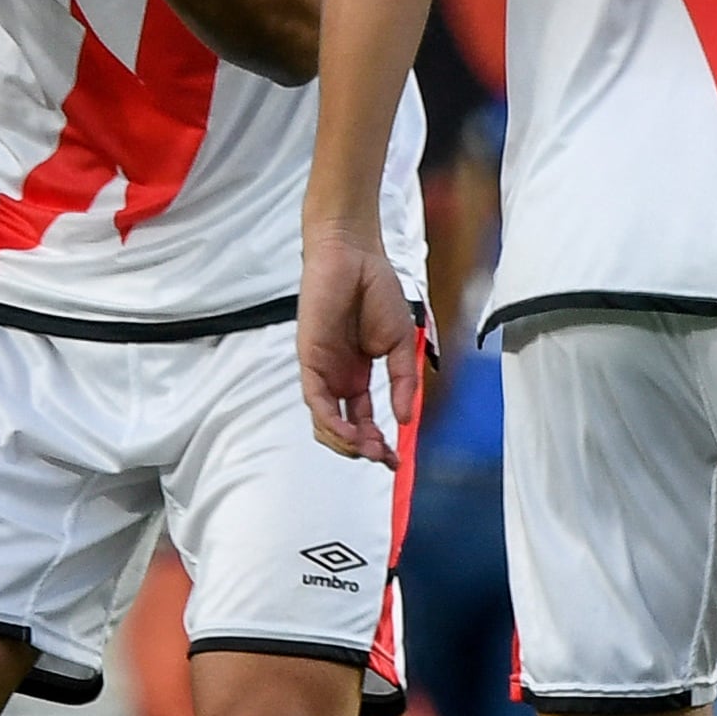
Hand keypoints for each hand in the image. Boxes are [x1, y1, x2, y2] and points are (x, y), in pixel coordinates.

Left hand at [298, 223, 422, 467]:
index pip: (364, 419)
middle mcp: (338, 377)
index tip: (396, 457)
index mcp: (358, 374)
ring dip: (347, 442)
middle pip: (343, 428)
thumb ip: (403, 382)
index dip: (378, 441)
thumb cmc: (377, 290)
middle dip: (363, 448)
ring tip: (371, 450)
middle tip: (385, 458)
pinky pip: (317, 401)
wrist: (354, 257)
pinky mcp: (310, 361)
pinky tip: (353, 433)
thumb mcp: (401, 344)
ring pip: (326, 422)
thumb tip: (407, 418)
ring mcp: (323, 371)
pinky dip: (333, 422)